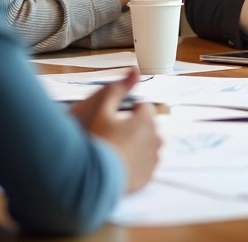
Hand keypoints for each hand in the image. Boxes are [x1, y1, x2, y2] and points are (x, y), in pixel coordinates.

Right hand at [70, 69, 161, 192]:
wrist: (92, 177)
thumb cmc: (96, 141)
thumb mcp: (102, 109)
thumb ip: (119, 89)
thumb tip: (135, 70)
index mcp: (145, 120)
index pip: (145, 107)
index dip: (130, 111)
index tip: (117, 118)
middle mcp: (154, 138)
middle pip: (148, 127)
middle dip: (136, 128)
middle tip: (114, 135)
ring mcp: (153, 159)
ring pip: (149, 146)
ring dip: (138, 145)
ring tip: (117, 150)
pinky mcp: (148, 176)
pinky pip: (147, 165)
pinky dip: (138, 163)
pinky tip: (121, 164)